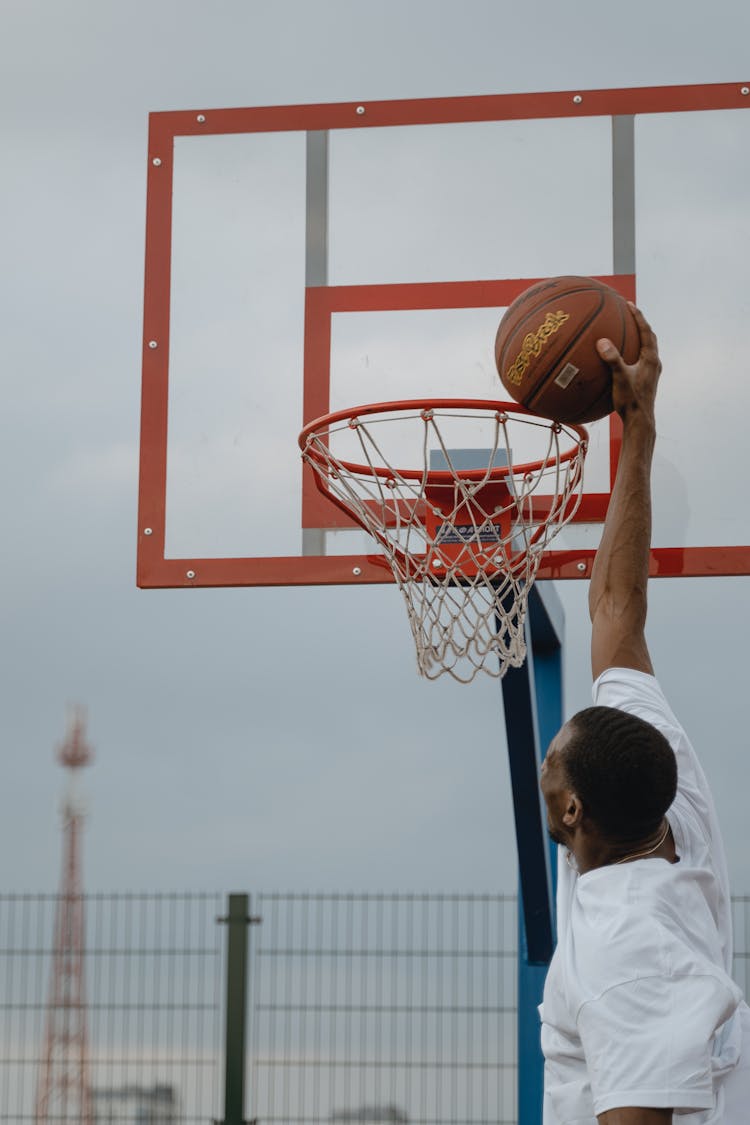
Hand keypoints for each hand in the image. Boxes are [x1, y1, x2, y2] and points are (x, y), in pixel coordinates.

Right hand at [596, 303, 660, 421]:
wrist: (640, 421)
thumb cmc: (631, 401)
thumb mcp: (620, 378)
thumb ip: (612, 359)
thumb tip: (602, 342)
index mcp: (651, 359)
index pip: (646, 331)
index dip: (638, 316)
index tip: (629, 305)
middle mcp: (654, 364)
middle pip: (650, 337)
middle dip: (640, 324)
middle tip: (630, 314)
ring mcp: (652, 373)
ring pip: (647, 349)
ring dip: (639, 338)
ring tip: (628, 331)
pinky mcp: (647, 381)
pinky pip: (641, 360)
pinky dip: (633, 353)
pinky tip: (621, 358)